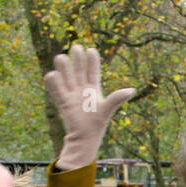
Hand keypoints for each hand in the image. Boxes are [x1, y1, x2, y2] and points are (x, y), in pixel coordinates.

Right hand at [44, 44, 134, 170]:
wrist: (84, 138)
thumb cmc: (97, 124)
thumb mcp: (108, 108)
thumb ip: (117, 98)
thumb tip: (132, 90)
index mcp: (93, 87)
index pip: (92, 69)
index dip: (91, 59)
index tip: (91, 50)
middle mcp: (81, 88)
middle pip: (78, 68)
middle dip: (76, 57)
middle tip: (76, 47)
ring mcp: (71, 93)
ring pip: (65, 74)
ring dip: (63, 66)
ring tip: (62, 58)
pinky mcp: (62, 101)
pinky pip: (55, 88)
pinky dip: (53, 81)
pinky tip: (53, 75)